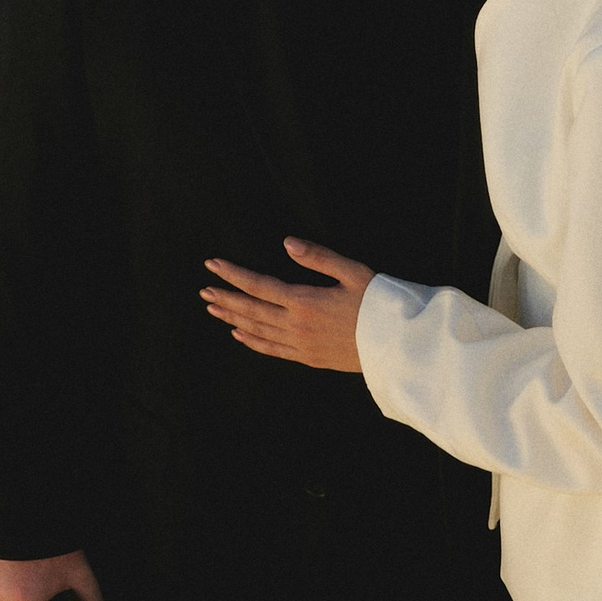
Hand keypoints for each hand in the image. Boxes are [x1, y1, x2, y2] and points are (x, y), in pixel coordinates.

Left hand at [201, 239, 370, 372]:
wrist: (397, 346)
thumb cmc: (379, 303)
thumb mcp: (353, 272)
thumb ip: (318, 257)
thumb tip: (287, 242)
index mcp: (305, 301)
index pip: (259, 285)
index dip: (233, 274)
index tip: (212, 265)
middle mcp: (297, 325)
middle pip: (251, 310)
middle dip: (225, 298)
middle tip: (204, 289)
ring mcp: (301, 345)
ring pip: (257, 331)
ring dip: (233, 318)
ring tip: (213, 308)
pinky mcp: (309, 357)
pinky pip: (272, 350)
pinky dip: (252, 342)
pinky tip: (239, 334)